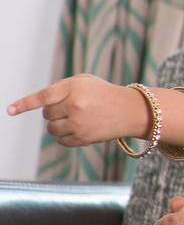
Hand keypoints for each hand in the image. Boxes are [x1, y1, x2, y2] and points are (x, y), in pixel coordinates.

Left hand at [7, 74, 148, 146]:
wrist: (131, 110)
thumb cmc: (103, 94)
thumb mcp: (85, 82)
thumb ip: (60, 89)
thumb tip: (36, 105)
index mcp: (74, 88)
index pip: (43, 97)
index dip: (25, 104)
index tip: (9, 110)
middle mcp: (76, 105)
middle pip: (46, 114)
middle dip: (55, 112)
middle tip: (73, 108)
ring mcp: (79, 123)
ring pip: (51, 129)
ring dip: (59, 125)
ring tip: (77, 119)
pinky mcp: (83, 138)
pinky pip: (61, 141)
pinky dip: (66, 136)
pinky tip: (81, 129)